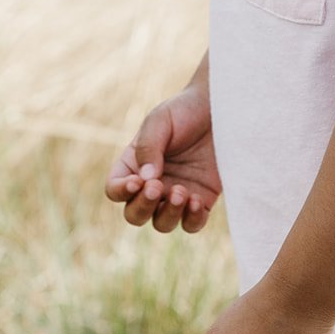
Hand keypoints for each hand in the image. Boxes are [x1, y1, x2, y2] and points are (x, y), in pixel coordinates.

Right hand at [104, 83, 220, 234]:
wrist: (219, 109)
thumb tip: (145, 179)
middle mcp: (152, 184)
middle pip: (135, 214)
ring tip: (181, 192)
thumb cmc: (184, 111)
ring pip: (162, 223)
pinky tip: (196, 200)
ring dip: (168, 214)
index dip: (121, 191)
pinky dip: (192, 219)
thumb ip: (148, 148)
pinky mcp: (201, 200)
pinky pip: (192, 224)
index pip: (115, 189)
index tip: (137, 181)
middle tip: (156, 187)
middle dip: (142, 207)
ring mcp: (175, 195)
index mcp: (134, 165)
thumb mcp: (160, 121)